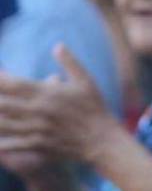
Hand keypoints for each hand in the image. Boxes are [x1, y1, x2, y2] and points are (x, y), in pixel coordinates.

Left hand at [0, 45, 119, 165]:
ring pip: (4, 125)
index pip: (13, 84)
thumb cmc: (95, 108)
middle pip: (2, 104)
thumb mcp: (86, 81)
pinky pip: (14, 144)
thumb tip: (58, 45)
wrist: (103, 140)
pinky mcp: (39, 145)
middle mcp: (39, 111)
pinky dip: (2, 143)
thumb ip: (70, 62)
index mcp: (48, 93)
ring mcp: (38, 129)